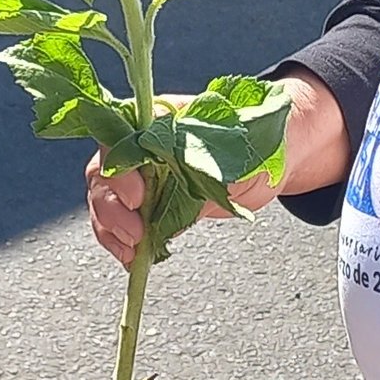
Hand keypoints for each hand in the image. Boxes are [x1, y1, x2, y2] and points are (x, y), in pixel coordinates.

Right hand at [84, 74, 347, 266]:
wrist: (275, 159)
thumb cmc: (261, 140)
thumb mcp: (242, 148)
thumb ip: (213, 160)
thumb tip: (194, 178)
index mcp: (158, 120)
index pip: (119, 139)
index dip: (122, 169)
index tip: (140, 196)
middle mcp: (142, 146)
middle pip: (104, 172)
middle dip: (112, 206)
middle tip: (135, 233)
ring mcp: (144, 176)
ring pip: (106, 200)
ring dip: (110, 229)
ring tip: (131, 252)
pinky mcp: (152, 205)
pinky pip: (122, 222)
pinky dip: (120, 243)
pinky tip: (132, 259)